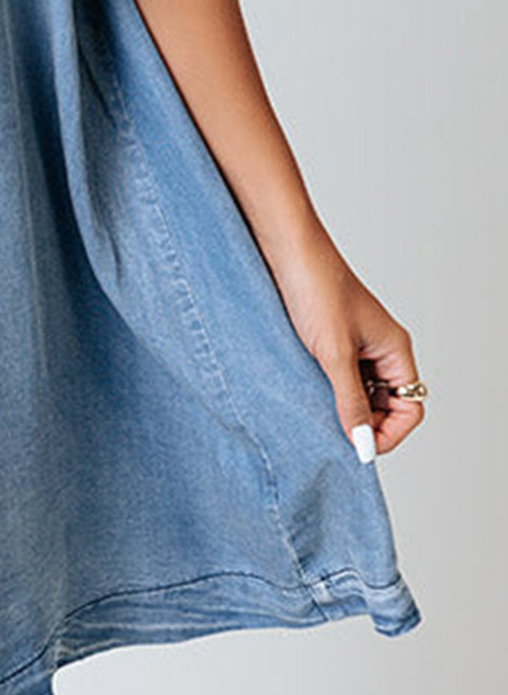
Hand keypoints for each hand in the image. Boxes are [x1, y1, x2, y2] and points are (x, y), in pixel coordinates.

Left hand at [267, 233, 424, 458]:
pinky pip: (339, 376)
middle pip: (387, 404)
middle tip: (333, 432)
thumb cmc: (315, 287)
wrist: (285, 248)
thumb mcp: (334, 354)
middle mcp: (381, 348)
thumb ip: (350, 402)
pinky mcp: (331, 338)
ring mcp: (356, 343)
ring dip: (343, 406)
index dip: (389, 433)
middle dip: (365, 422)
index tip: (357, 445)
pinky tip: (306, 391)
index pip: (410, 408)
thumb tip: (363, 447)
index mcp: (395, 349)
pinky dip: (327, 389)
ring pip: (360, 391)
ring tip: (315, 409)